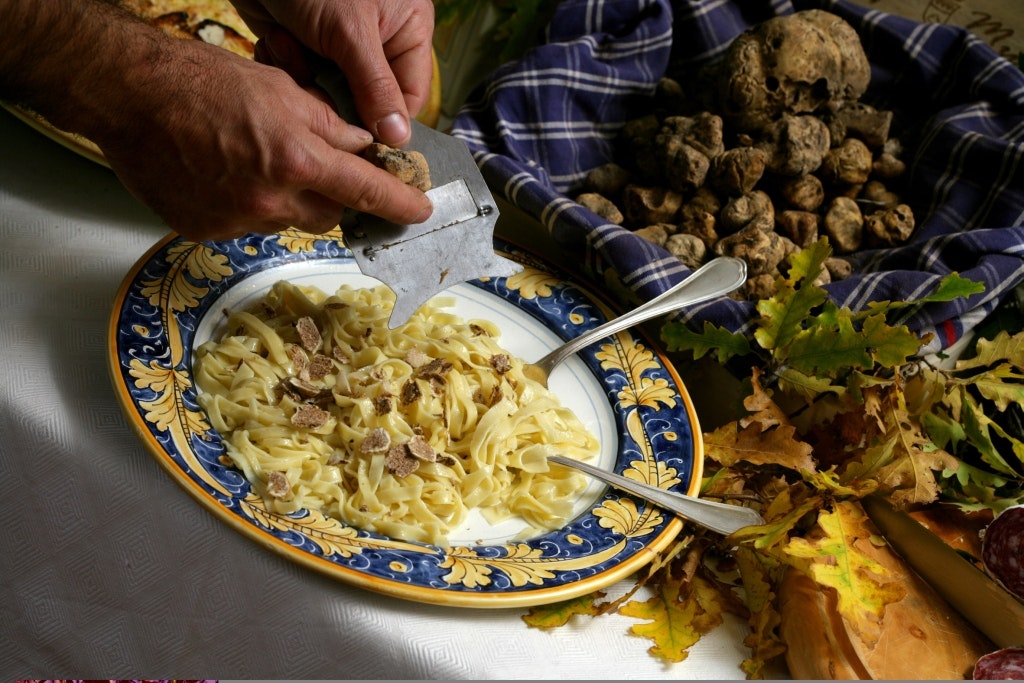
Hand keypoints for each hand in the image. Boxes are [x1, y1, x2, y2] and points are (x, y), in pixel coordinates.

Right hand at [93, 36, 432, 240]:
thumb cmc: (200, 83)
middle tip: (314, 165)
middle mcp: (271, 199)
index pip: (366, 190)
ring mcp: (237, 220)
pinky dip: (249, 205)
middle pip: (330, 214)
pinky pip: (248, 225)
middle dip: (333, 194)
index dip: (399, 203)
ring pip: (288, 221)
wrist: (129, 97)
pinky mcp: (208, 231)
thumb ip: (328, 125)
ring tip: (255, 160)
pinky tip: (226, 175)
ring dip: (288, 198)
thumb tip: (360, 147)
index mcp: (297, 159)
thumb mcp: (281, 90)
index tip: (420, 212)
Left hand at [229, 0, 434, 146]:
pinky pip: (304, 80)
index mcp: (408, 31)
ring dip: (306, 80)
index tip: (364, 139)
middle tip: (315, 81)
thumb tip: (398, 137)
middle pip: (369, 102)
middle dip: (337, 97)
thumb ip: (376, 88)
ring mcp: (342, 47)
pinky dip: (286, 67)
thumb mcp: (351, 33)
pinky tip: (276, 41)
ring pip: (332, 95)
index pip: (410, 97)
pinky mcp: (309, 48)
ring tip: (290, 46)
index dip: (387, 122)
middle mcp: (379, 42)